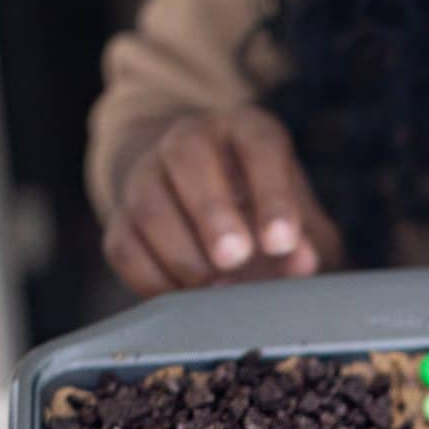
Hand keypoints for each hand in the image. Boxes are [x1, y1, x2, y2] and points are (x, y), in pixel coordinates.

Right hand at [104, 107, 340, 294]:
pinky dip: (152, 279)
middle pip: (189, 157)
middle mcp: (190, 141)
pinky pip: (124, 247)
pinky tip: (183, 298)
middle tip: (235, 259)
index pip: (259, 145)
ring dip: (180, 253)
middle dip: (212, 213)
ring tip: (214, 287)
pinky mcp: (121, 218)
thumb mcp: (298, 217)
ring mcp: (147, 174)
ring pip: (148, 204)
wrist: (200, 195)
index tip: (281, 243)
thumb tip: (302, 263)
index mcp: (245, 130)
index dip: (272, 194)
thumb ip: (307, 240)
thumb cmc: (262, 210)